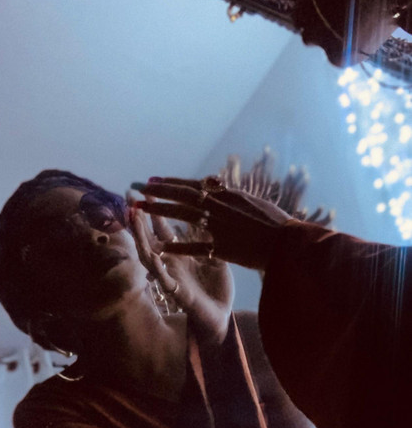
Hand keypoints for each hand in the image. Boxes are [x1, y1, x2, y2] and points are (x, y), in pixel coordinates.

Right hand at [130, 199, 233, 343]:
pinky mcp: (177, 293)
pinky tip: (151, 255)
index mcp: (180, 252)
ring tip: (134, 220)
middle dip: (139, 218)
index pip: (163, 227)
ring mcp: (171, 277)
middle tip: (130, 198)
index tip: (147, 188)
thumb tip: (210, 214)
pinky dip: (157, 268)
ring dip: (141, 238)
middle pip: (149, 237)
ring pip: (149, 256)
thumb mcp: (214, 257)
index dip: (155, 209)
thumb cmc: (216, 288)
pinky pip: (163, 280)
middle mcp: (170, 262)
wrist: (222, 316)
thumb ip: (208, 238)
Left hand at [131, 177, 290, 270]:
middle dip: (160, 191)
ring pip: (184, 215)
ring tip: (141, 208)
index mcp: (229, 195)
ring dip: (161, 210)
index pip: (195, 186)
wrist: (290, 245)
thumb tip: (215, 183)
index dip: (173, 182)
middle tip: (138, 188)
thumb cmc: (277, 225)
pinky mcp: (223, 248)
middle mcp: (222, 207)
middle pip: (184, 196)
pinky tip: (160, 246)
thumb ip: (231, 195)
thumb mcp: (254, 203)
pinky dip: (178, 246)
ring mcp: (221, 226)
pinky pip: (196, 247)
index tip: (154, 179)